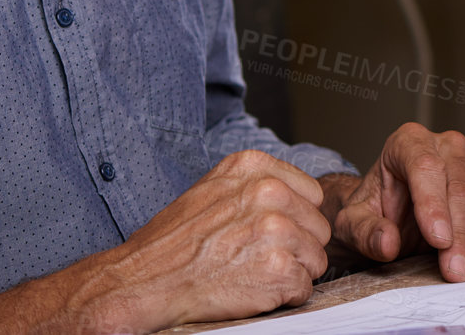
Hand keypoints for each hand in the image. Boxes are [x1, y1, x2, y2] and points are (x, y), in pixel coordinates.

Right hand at [109, 149, 331, 328]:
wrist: (145, 280)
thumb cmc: (175, 241)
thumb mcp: (214, 189)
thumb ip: (256, 186)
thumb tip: (294, 197)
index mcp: (255, 167)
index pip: (311, 194)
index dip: (296, 219)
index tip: (271, 232)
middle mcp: (270, 192)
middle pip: (318, 228)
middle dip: (297, 248)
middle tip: (259, 258)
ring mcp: (276, 231)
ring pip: (316, 260)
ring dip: (291, 273)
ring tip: (252, 272)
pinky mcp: (279, 270)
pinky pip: (305, 289)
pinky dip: (283, 297)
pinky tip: (252, 289)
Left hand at [328, 123, 464, 281]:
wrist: (392, 214)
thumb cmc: (375, 211)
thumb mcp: (353, 223)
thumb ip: (365, 231)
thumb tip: (387, 242)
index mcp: (409, 142)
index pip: (426, 165)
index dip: (433, 203)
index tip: (438, 240)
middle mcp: (449, 146)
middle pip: (463, 185)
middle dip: (462, 232)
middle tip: (457, 271)